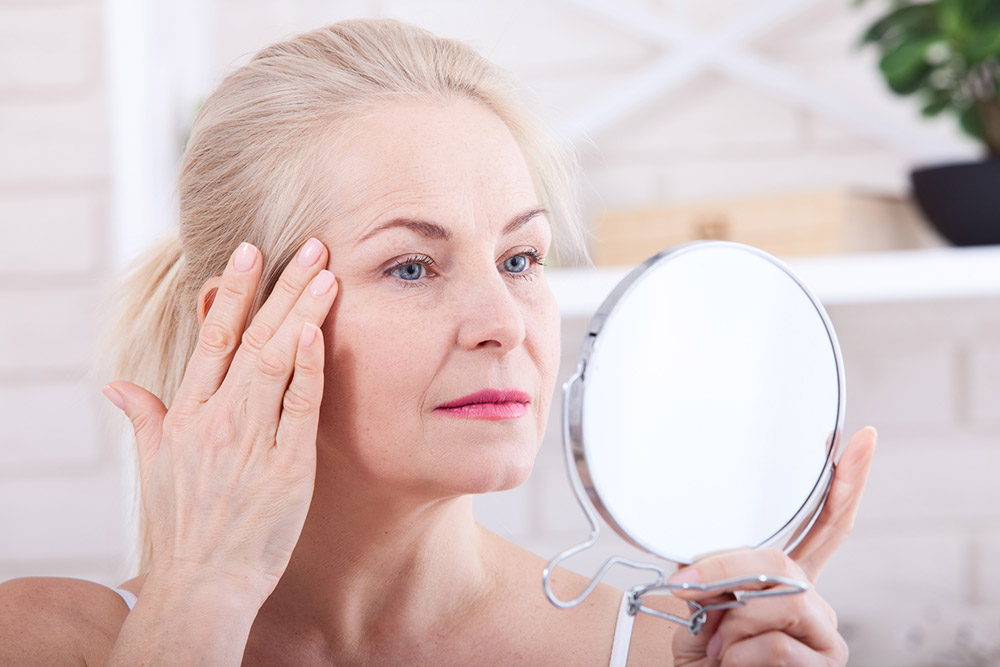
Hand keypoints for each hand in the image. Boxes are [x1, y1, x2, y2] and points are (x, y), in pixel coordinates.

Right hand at [103, 239, 337, 605]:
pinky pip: (298, 407)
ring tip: (325, 272)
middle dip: (281, 287)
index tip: (250, 250)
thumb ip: (143, 416)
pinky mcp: (286, 467)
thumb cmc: (182, 524)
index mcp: (186, 414)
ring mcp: (251, 441)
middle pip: (251, 338)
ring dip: (302, 313)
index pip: (210, 337)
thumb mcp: (153, 466)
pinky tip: (317, 331)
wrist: (203, 583)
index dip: (231, 291)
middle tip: (309, 244)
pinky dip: (308, 368)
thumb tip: (117, 384)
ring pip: (277, 361)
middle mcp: (216, 419)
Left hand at [670, 427, 876, 664]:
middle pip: (784, 559)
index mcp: (788, 580)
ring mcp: (826, 634)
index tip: (862, 439)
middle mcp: (816, 602)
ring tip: (717, 651)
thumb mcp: (697, 608)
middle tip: (686, 587)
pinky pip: (779, 644)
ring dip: (730, 625)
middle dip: (727, 569)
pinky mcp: (828, 664)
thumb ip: (711, 577)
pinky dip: (740, 655)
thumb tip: (699, 566)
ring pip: (780, 599)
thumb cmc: (700, 658)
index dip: (846, 482)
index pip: (825, 523)